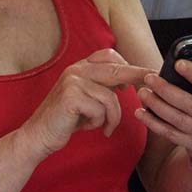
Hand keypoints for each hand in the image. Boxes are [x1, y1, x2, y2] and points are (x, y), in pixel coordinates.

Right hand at [20, 48, 152, 158]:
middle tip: (153, 83)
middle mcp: (75, 69)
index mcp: (79, 67)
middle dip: (137, 77)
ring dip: (112, 117)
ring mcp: (72, 81)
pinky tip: (88, 127)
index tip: (145, 75)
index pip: (108, 55)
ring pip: (110, 97)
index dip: (128, 64)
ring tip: (105, 127)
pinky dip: (100, 123)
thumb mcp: (86, 99)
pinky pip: (101, 110)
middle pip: (115, 69)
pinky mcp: (71, 97)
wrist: (38, 136)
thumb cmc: (65, 120)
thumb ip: (101, 87)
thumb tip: (127, 82)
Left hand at [135, 44, 191, 174]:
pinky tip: (141, 113)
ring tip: (142, 92)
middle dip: (166, 90)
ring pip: (176, 119)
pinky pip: (169, 133)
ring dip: (156, 106)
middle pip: (188, 103)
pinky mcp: (191, 144)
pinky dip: (153, 123)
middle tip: (149, 78)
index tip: (178, 63)